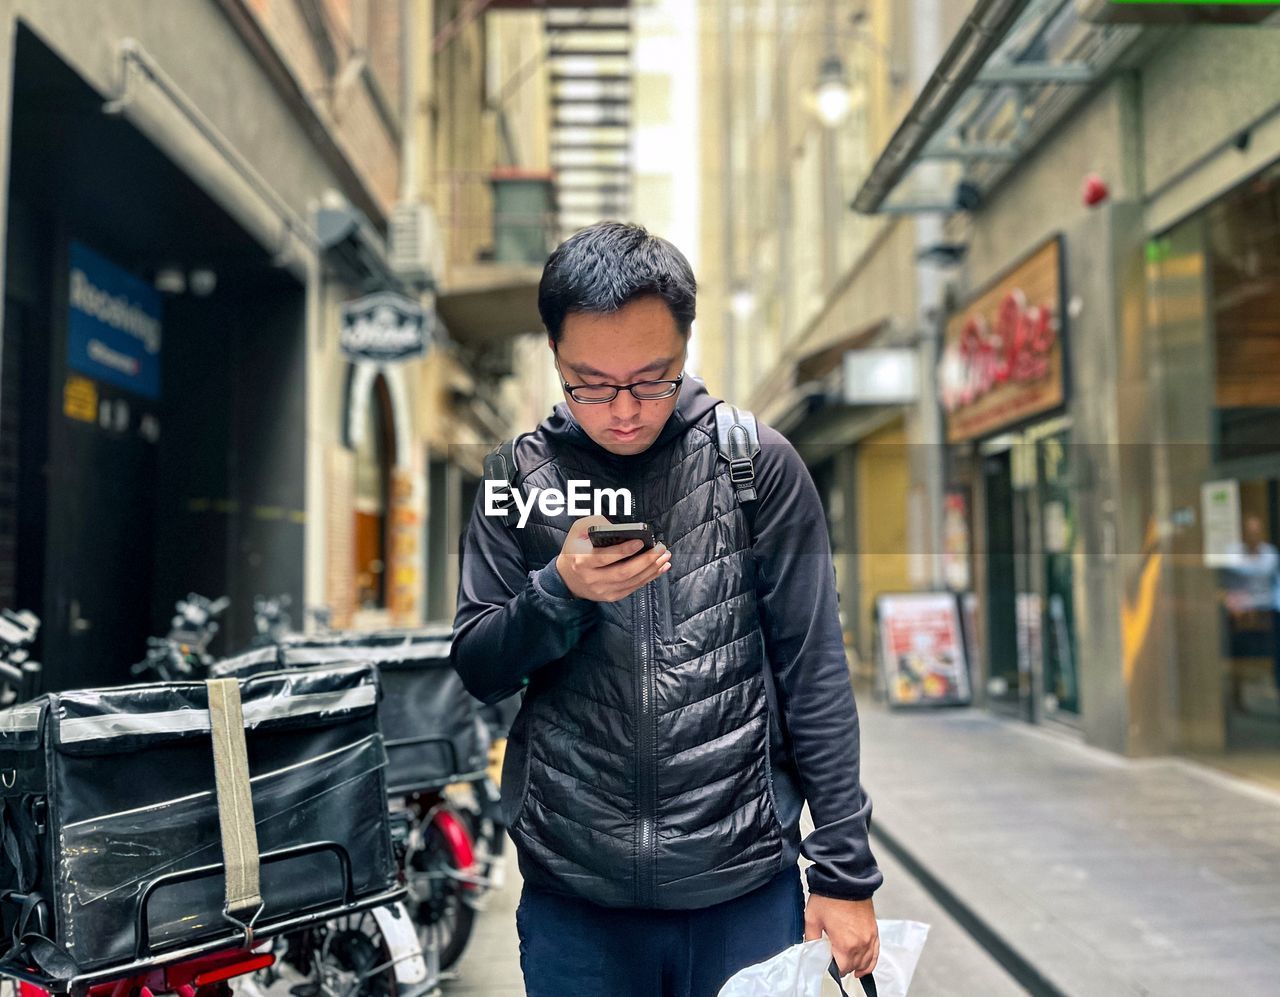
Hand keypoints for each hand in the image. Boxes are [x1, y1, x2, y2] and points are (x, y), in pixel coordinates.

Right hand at [556, 515, 671, 602]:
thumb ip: (597, 524)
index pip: (605, 558)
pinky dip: (649, 578)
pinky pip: (634, 587)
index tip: (641, 541)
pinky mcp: (611, 596)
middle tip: (661, 548)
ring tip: (665, 557)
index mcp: (582, 562)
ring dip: (652, 569)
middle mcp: (592, 579)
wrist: (567, 578)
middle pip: (623, 572)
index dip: (624, 550)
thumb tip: (622, 528)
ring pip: (632, 581)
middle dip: (646, 560)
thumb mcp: (578, 531)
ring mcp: (602, 590)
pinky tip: (660, 568)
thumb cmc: (575, 550)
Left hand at [805, 893, 878, 979]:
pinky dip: (870, 961)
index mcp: (846, 945)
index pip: (841, 969)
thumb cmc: (829, 897)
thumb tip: (811, 951)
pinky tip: (864, 966)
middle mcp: (861, 944)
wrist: (846, 879)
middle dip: (843, 965)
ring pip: (866, 962)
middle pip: (854, 966)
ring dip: (857, 965)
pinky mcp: (874, 931)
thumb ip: (811, 940)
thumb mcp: (812, 919)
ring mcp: (870, 938)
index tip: (827, 962)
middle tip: (833, 958)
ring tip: (848, 966)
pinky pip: (876, 953)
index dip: (832, 969)